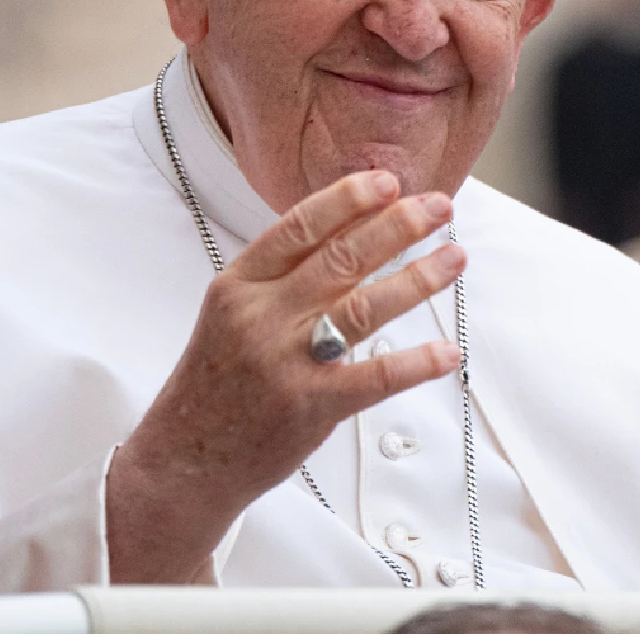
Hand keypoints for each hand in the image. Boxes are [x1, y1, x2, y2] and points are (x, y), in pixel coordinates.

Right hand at [105, 169, 465, 582]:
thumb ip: (281, 277)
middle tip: (439, 206)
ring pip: (363, 306)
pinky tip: (447, 350)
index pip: (299, 226)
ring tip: (453, 257)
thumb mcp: (232, 313)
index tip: (387, 181)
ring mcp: (286, 361)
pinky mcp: (310, 405)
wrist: (185, 458)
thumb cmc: (217, 382)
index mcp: (240, 285)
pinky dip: (415, 362)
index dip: (348, 199)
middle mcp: (261, 316)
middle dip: (397, 226)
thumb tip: (347, 231)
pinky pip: (374, 377)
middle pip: (340, 258)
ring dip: (417, 278)